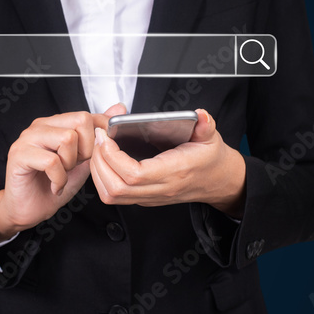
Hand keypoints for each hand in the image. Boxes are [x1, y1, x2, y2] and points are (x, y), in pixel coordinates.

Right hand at [0, 104, 126, 241]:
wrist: (29, 210)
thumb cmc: (52, 185)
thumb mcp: (83, 160)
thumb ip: (98, 136)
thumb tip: (119, 108)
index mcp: (55, 123)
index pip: (87, 115)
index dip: (97, 138)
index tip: (92, 157)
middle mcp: (40, 126)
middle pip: (80, 121)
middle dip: (86, 149)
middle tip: (74, 166)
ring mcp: (27, 138)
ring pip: (67, 138)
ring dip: (70, 164)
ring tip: (62, 175)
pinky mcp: (19, 155)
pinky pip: (51, 161)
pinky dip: (58, 179)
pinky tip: (55, 186)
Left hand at [89, 108, 245, 217]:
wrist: (216, 180)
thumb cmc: (209, 159)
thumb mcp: (211, 137)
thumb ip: (206, 124)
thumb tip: (201, 115)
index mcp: (174, 172)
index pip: (135, 174)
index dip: (112, 156)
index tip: (105, 136)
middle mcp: (160, 188)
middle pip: (116, 188)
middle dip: (99, 162)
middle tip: (98, 139)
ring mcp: (150, 196)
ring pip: (112, 195)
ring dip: (97, 172)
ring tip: (97, 149)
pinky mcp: (143, 198)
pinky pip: (114, 196)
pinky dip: (101, 179)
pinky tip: (103, 160)